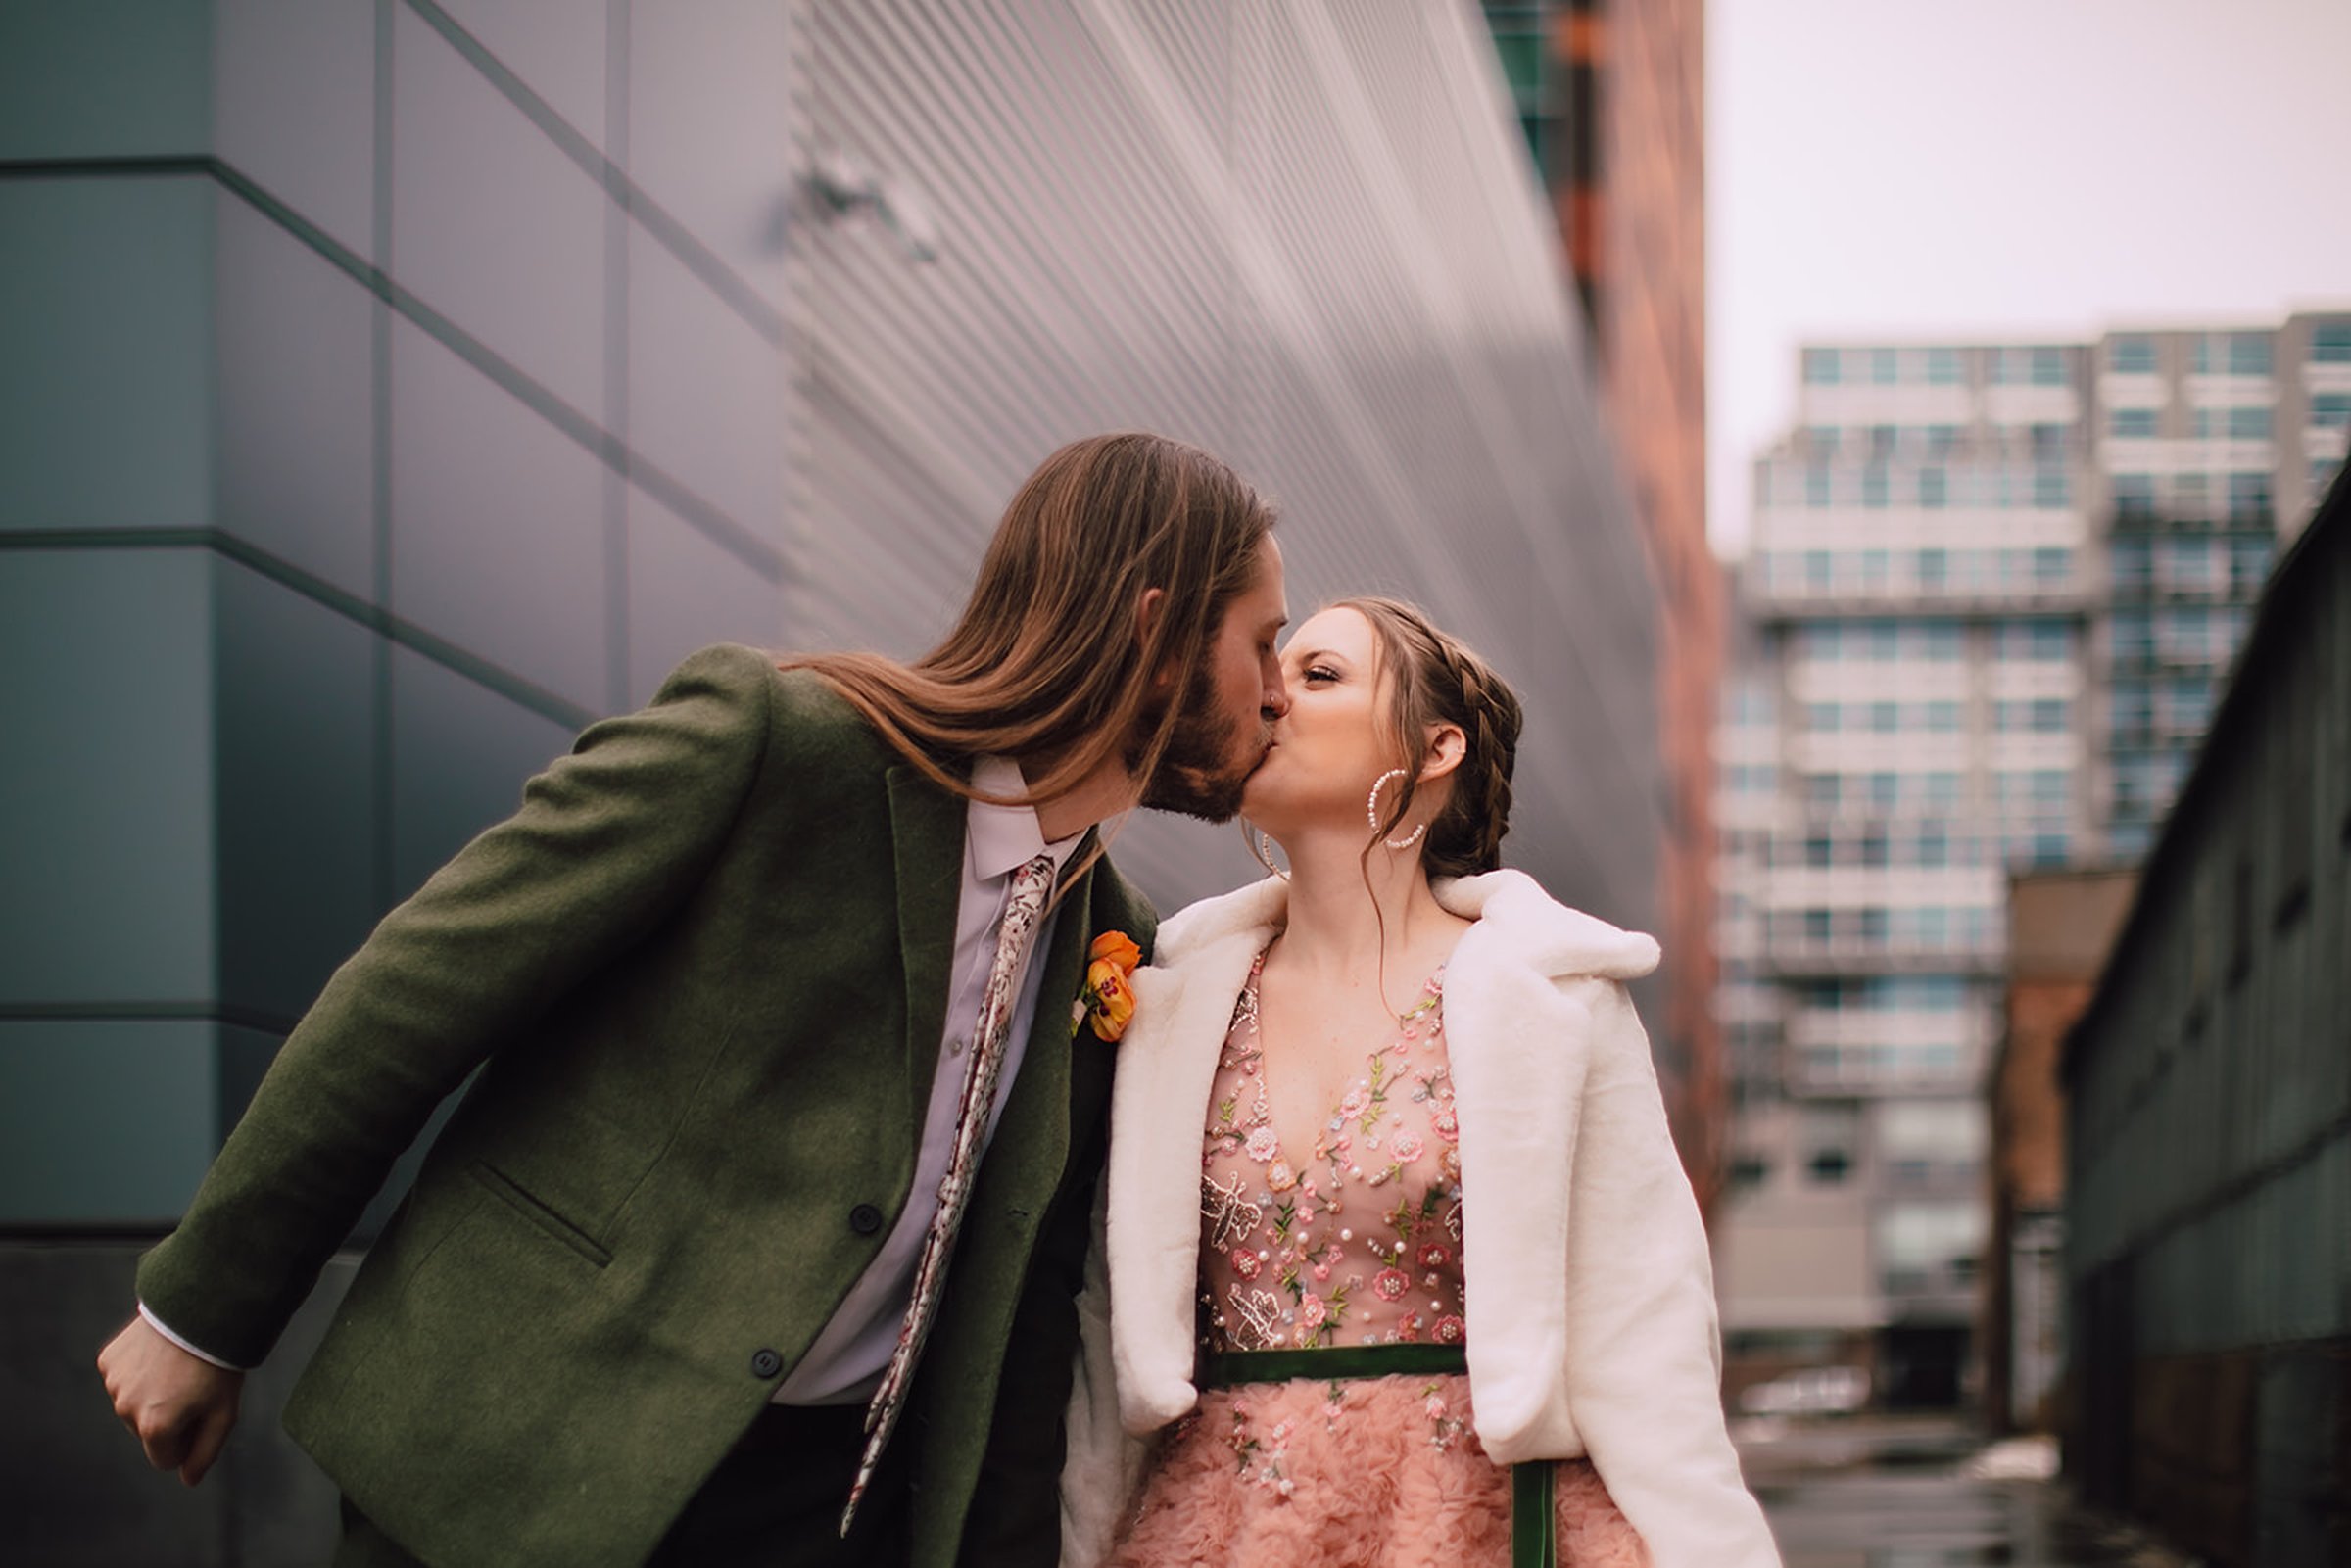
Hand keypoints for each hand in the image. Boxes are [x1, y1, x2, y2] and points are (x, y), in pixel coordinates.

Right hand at [96, 1315, 244, 1485]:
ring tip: (178, 1367)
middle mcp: (126, 1409)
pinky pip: (122, 1379)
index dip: (188, 1441)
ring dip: (153, 1394)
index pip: (165, 1460)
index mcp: (155, 1427)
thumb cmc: (220, 1364)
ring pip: (134, 1406)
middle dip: (169, 1418)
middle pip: (147, 1433)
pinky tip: (159, 1354)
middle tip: (194, 1386)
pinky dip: (139, 1371)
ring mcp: (113, 1384)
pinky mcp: (107, 1361)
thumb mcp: (225, 1412)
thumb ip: (205, 1452)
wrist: (205, 1309)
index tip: (203, 1414)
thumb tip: (188, 1480)